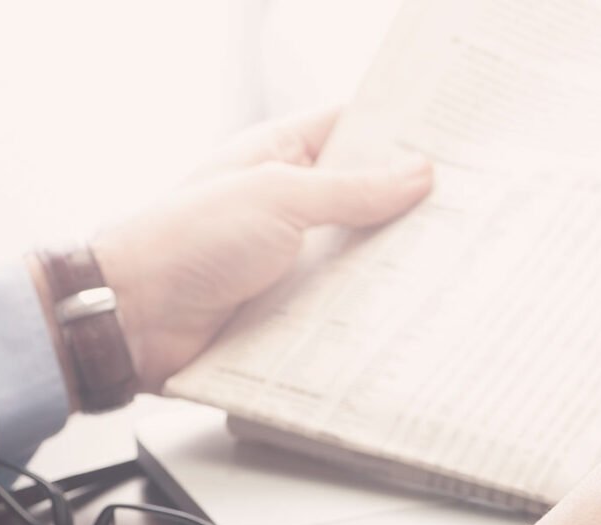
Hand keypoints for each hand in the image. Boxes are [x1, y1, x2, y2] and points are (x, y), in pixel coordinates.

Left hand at [85, 108, 431, 393]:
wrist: (131, 319)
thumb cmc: (184, 240)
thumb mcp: (278, 198)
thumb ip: (352, 189)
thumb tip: (417, 172)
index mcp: (281, 156)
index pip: (353, 128)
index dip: (401, 132)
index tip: (454, 141)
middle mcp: (289, 203)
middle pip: (366, 197)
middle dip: (411, 204)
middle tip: (468, 208)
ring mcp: (291, 256)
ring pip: (360, 253)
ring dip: (394, 261)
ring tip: (454, 260)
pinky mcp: (291, 306)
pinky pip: (343, 302)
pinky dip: (372, 306)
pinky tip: (410, 309)